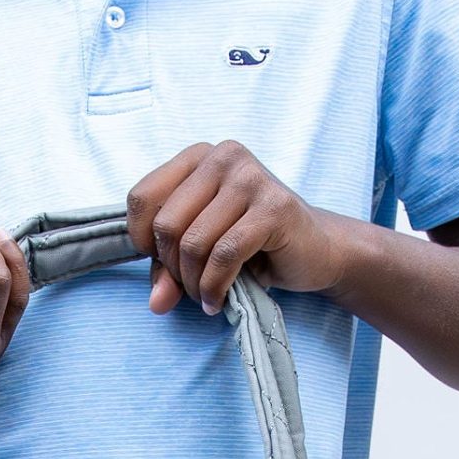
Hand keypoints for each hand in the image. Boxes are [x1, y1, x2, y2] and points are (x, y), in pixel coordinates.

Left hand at [126, 142, 354, 314]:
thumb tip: (156, 302)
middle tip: (189, 287)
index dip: (142, 240)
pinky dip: (214, 287)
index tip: (161, 264)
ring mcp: (251, 178)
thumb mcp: (200, 251)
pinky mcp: (274, 207)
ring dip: (194, 282)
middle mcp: (224, 157)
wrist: (315, 249)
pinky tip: (218, 300)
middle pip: (166, 223)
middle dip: (172, 268)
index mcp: (199, 156)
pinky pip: (225, 255)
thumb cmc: (252, 245)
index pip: (142, 197)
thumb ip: (168, 269)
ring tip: (206, 295)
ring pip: (194, 242)